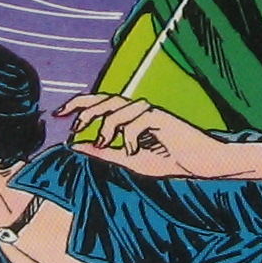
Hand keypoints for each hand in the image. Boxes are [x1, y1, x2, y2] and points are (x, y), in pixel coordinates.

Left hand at [61, 93, 261, 180]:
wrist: (203, 163)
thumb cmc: (172, 161)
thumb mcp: (131, 161)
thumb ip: (106, 153)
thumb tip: (77, 147)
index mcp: (130, 117)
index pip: (100, 102)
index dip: (78, 104)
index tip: (58, 114)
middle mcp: (138, 110)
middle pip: (104, 99)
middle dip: (85, 112)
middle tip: (75, 131)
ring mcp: (150, 111)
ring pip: (117, 109)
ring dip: (106, 128)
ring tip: (106, 146)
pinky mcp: (161, 116)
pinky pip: (135, 121)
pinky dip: (128, 138)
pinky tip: (133, 152)